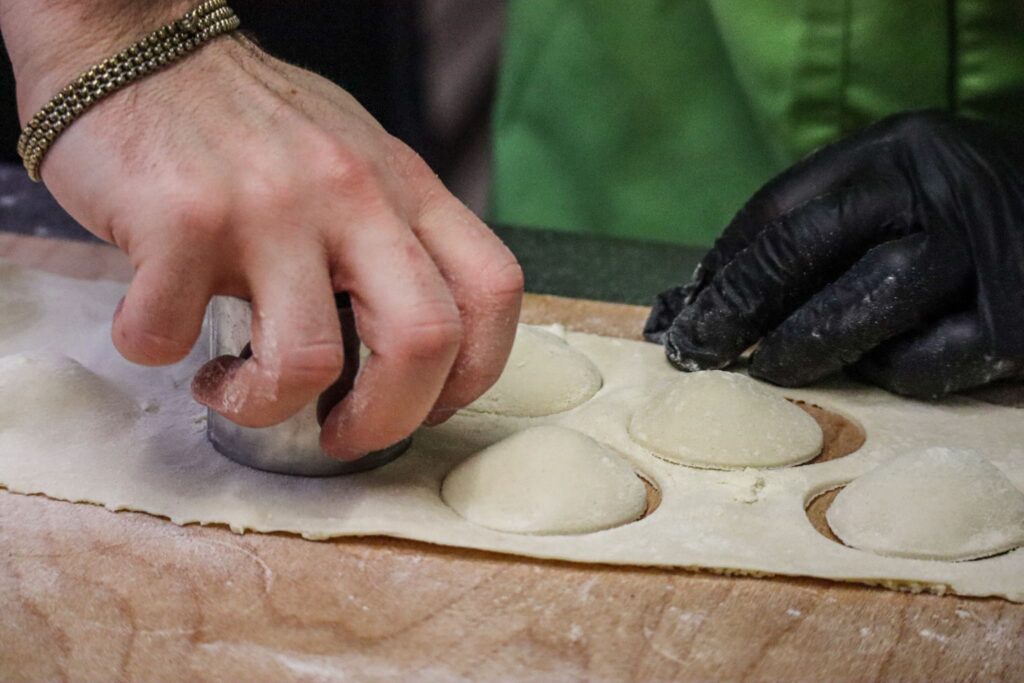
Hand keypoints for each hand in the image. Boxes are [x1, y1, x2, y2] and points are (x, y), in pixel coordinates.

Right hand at [15, 32, 522, 456]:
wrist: (140, 44)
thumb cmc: (252, 121)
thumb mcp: (355, 159)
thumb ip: (392, 236)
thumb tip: (412, 346)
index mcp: (404, 187)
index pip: (494, 291)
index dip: (476, 371)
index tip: (427, 402)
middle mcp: (352, 195)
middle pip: (423, 342)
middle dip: (387, 422)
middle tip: (341, 436)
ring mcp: (269, 207)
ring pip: (304, 363)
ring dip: (260, 405)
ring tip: (230, 386)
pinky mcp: (181, 219)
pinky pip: (174, 333)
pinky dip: (160, 351)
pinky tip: (160, 325)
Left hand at [645, 111, 1023, 397]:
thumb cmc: (970, 221)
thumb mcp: (904, 190)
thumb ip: (825, 227)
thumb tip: (711, 296)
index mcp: (900, 147)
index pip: (780, 205)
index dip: (722, 264)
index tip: (685, 307)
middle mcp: (939, 188)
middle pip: (804, 244)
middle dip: (734, 304)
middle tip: (692, 348)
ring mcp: (981, 257)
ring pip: (859, 304)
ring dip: (796, 346)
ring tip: (762, 369)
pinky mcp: (1011, 328)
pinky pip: (918, 363)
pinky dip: (883, 372)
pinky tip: (873, 365)